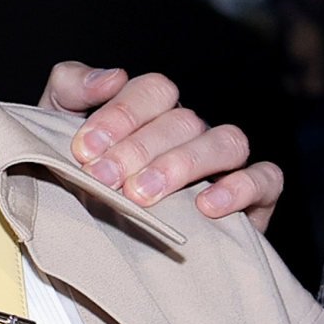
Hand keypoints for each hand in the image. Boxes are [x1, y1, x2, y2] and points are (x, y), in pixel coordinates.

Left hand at [44, 63, 285, 227]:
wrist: (96, 247)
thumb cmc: (81, 183)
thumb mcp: (57, 131)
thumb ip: (70, 88)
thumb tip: (110, 76)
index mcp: (152, 113)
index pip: (153, 91)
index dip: (122, 114)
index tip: (85, 149)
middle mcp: (191, 133)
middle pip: (183, 120)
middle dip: (139, 148)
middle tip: (105, 179)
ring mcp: (224, 165)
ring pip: (226, 141)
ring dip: (183, 164)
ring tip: (143, 195)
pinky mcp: (252, 202)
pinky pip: (266, 179)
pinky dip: (242, 187)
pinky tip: (205, 206)